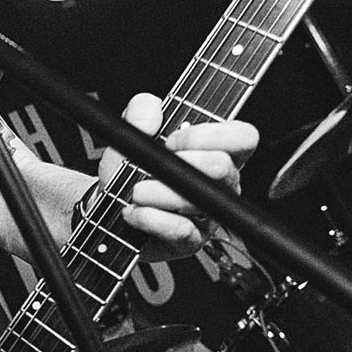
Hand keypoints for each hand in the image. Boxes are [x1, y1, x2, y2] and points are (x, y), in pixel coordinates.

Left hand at [98, 94, 256, 262]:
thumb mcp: (131, 131)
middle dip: (179, 162)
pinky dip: (151, 219)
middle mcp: (221, 183)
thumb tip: (150, 113)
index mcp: (218, 150)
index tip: (173, 139)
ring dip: (156, 192)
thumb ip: (141, 111)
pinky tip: (135, 212)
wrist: (108, 208)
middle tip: (151, 164)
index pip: (243, 136)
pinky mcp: (191, 241)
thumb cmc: (131, 170)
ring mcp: (209, 214)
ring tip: (135, 191)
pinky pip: (181, 231)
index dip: (208, 135)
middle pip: (222, 168)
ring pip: (196, 200)